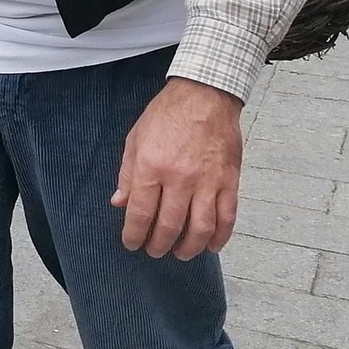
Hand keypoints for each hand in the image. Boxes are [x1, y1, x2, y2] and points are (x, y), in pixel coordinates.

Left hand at [111, 78, 244, 260]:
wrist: (205, 94)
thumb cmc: (167, 114)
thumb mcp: (135, 139)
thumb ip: (127, 174)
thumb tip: (119, 203)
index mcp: (151, 167)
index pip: (140, 213)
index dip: (133, 235)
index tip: (131, 243)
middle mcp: (179, 178)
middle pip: (168, 226)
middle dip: (158, 245)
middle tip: (153, 251)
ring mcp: (208, 181)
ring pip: (199, 229)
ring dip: (188, 248)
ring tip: (180, 253)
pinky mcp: (230, 181)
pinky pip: (227, 217)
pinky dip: (219, 237)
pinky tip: (210, 246)